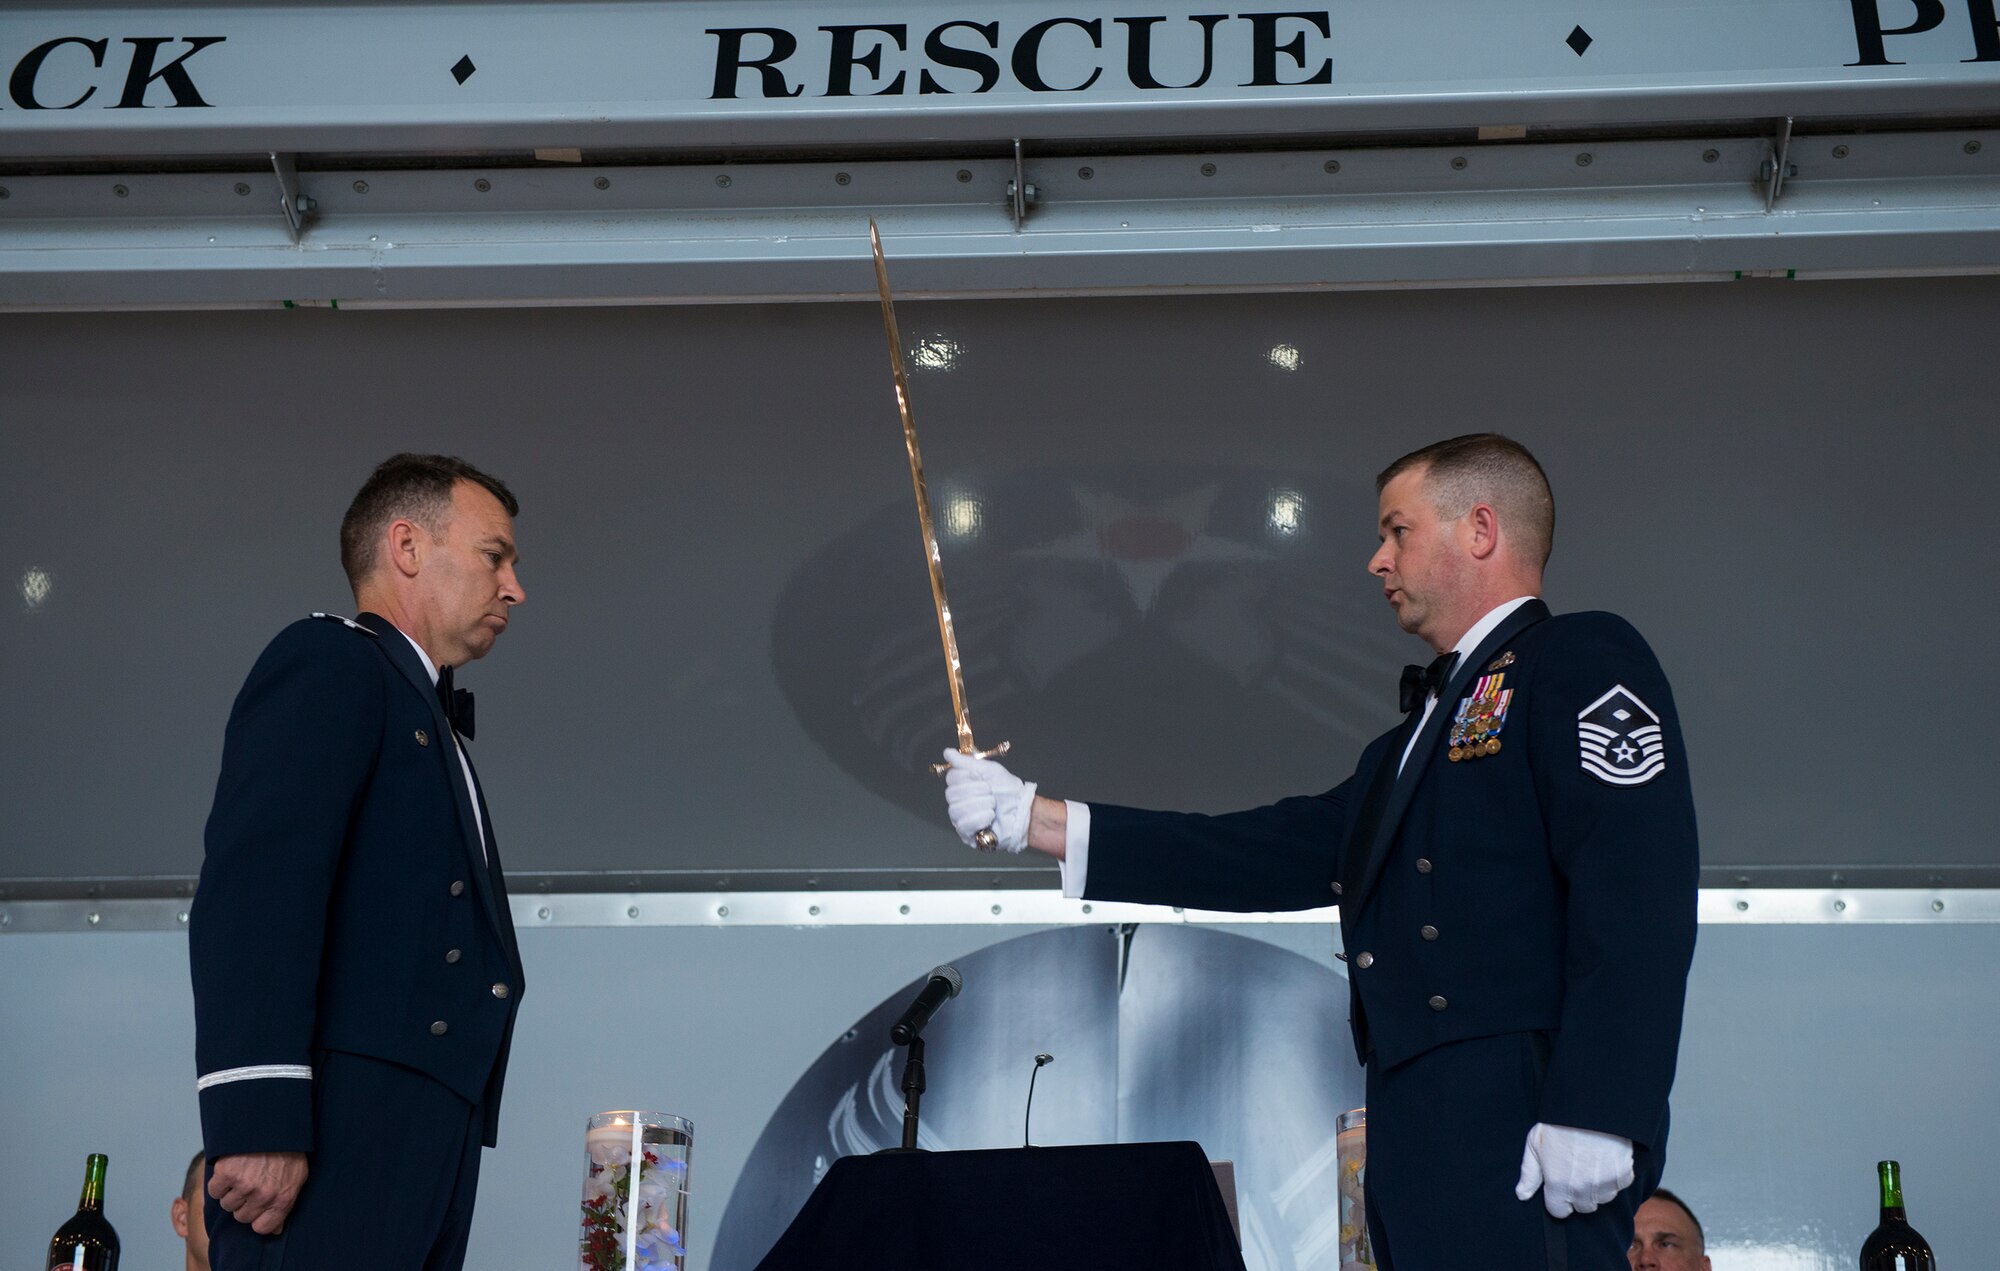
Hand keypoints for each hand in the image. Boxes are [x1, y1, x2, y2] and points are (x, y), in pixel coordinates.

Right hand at [209, 1151, 308, 1234]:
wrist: (274, 1122)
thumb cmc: (287, 1149)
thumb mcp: (297, 1177)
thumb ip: (286, 1204)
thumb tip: (276, 1230)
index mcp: (283, 1198)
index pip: (263, 1228)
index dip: (257, 1218)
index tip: (257, 1206)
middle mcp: (263, 1196)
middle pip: (242, 1216)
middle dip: (244, 1202)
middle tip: (251, 1182)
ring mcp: (244, 1185)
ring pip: (227, 1205)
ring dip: (231, 1191)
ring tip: (243, 1172)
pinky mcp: (226, 1173)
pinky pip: (215, 1191)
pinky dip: (219, 1181)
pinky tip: (231, 1168)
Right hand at [941, 749, 1036, 852]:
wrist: (1022, 810)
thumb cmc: (1008, 791)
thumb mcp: (989, 770)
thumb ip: (966, 762)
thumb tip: (947, 752)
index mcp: (962, 786)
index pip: (951, 778)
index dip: (967, 777)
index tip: (982, 779)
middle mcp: (958, 802)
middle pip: (951, 794)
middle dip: (975, 791)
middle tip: (990, 792)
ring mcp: (961, 819)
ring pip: (956, 810)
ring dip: (980, 805)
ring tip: (993, 805)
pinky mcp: (968, 835)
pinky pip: (963, 825)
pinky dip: (979, 819)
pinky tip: (990, 817)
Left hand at [1514, 1122, 1633, 1217]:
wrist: (1590, 1107)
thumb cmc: (1558, 1124)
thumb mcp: (1535, 1145)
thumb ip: (1529, 1174)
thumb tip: (1522, 1195)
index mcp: (1558, 1184)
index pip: (1558, 1211)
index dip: (1558, 1200)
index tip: (1559, 1187)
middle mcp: (1581, 1189)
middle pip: (1582, 1207)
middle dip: (1578, 1194)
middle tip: (1577, 1171)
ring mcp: (1604, 1184)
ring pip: (1602, 1198)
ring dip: (1598, 1187)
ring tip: (1592, 1163)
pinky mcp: (1623, 1175)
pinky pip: (1619, 1185)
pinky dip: (1615, 1176)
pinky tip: (1607, 1158)